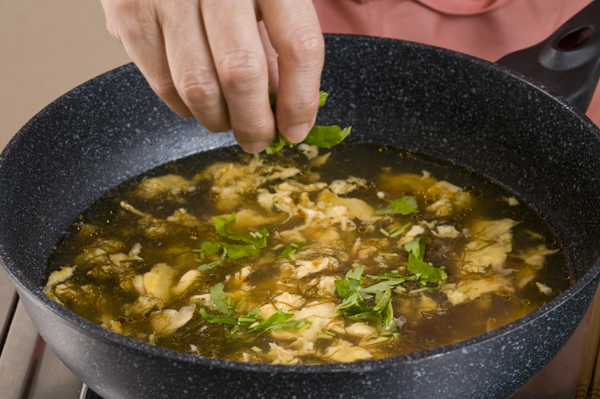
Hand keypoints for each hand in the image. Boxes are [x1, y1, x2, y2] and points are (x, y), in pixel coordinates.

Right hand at [100, 0, 324, 152]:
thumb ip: (278, 37)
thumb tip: (283, 103)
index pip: (298, 45)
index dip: (300, 99)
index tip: (296, 128)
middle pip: (241, 73)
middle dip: (254, 123)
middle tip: (258, 139)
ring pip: (198, 87)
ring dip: (218, 120)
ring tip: (228, 120)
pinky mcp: (128, 12)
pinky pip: (162, 84)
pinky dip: (185, 106)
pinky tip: (197, 100)